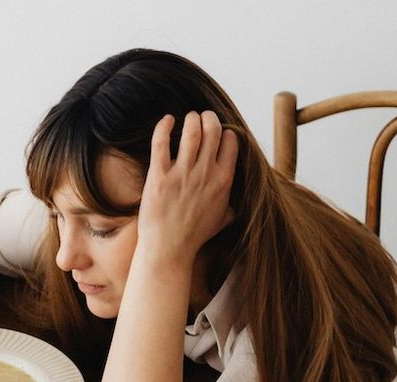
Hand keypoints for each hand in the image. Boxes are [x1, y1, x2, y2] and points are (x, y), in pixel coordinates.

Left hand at [136, 110, 237, 267]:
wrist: (169, 249)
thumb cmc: (195, 236)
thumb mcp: (223, 219)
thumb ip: (231, 203)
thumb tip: (238, 199)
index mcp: (224, 181)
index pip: (231, 142)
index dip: (225, 133)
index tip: (218, 133)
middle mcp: (206, 173)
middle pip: (213, 130)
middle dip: (209, 118)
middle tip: (203, 117)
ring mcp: (182, 174)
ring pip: (191, 131)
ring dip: (191, 119)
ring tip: (188, 117)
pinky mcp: (159, 176)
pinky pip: (161, 142)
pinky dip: (164, 126)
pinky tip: (167, 120)